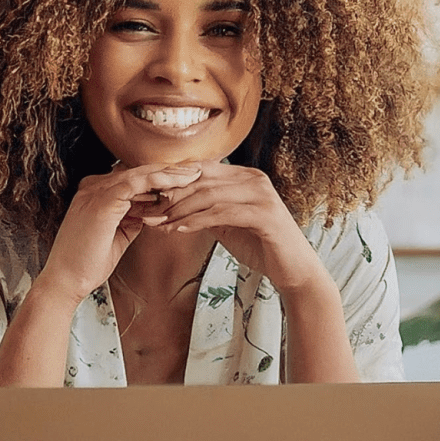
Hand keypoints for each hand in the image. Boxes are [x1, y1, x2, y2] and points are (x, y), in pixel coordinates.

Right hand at [35, 162, 203, 304]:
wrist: (67, 280)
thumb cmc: (88, 263)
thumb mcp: (117, 236)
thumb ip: (132, 220)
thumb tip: (153, 212)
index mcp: (96, 193)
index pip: (133, 178)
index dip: (160, 178)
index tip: (184, 180)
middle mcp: (94, 187)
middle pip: (139, 171)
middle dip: (169, 171)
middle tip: (196, 170)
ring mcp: (96, 191)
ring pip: (140, 174)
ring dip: (169, 175)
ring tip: (193, 175)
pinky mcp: (102, 201)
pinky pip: (135, 184)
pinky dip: (157, 183)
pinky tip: (176, 185)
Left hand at [150, 161, 330, 295]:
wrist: (293, 270)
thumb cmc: (260, 246)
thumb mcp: (228, 223)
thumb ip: (207, 209)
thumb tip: (173, 204)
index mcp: (245, 176)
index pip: (201, 170)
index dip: (173, 182)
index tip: (148, 198)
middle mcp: (255, 179)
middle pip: (202, 181)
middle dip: (170, 197)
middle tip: (146, 211)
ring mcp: (262, 195)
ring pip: (209, 196)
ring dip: (179, 211)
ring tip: (157, 223)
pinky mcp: (265, 214)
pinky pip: (222, 214)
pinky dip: (196, 222)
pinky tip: (178, 230)